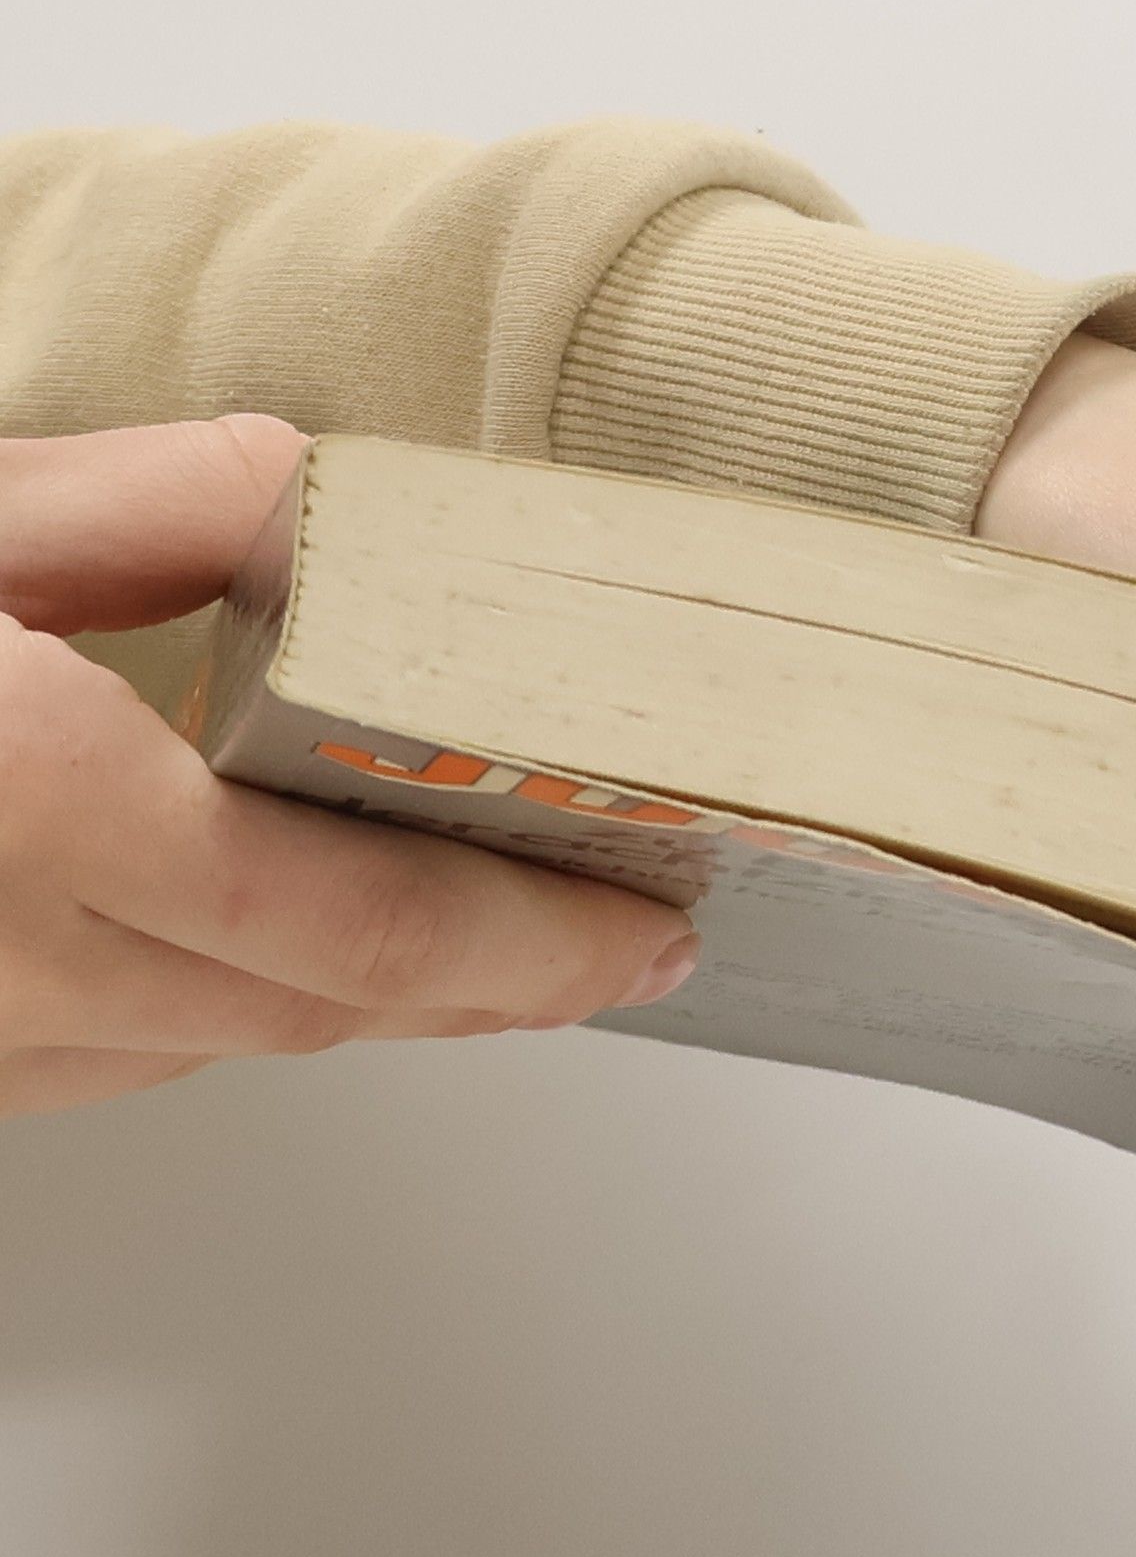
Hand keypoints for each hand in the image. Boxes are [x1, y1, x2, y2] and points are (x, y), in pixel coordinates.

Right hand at [0, 417, 698, 1117]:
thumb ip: (155, 504)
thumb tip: (321, 511)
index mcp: (28, 806)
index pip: (369, 919)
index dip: (540, 943)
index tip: (649, 930)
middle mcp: (3, 961)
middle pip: (331, 1003)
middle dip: (504, 979)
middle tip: (625, 945)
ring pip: (239, 1041)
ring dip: (389, 996)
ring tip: (506, 946)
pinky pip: (136, 1052)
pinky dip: (256, 999)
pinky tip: (313, 955)